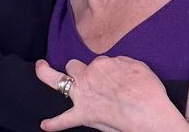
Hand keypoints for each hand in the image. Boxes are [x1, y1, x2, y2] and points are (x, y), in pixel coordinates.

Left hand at [35, 57, 188, 131]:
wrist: (147, 112)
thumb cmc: (147, 90)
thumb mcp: (138, 66)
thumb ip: (122, 63)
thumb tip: (116, 66)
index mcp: (101, 64)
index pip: (98, 63)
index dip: (105, 70)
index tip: (113, 77)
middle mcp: (88, 76)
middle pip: (74, 65)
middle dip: (78, 69)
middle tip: (85, 76)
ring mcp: (82, 96)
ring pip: (59, 80)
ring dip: (50, 76)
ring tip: (42, 70)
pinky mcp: (84, 115)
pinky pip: (64, 120)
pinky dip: (54, 124)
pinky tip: (45, 125)